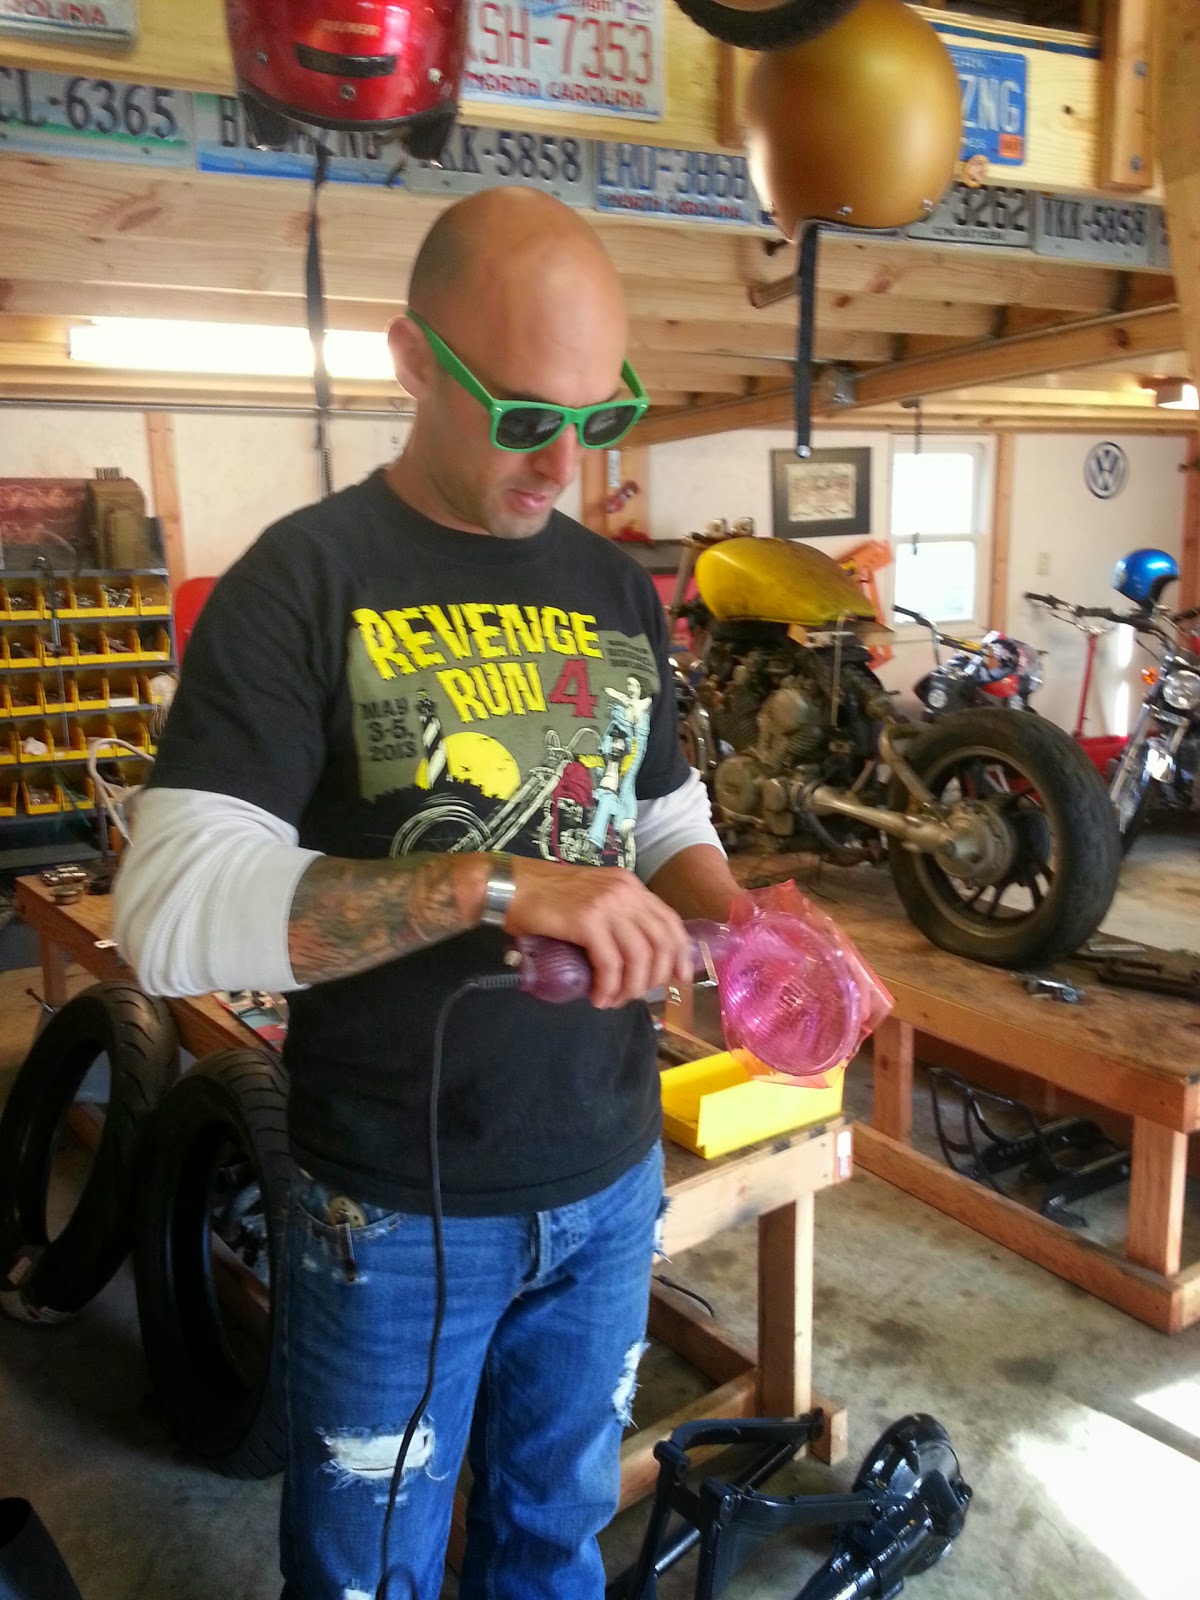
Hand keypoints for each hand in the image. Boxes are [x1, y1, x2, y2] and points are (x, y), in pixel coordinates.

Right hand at [503, 857, 692, 1009]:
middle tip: (637, 995)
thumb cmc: (544, 897)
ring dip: (630, 987)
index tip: (679, 978)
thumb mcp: (591, 899)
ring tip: (613, 1000)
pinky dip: (608, 987)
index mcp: (629, 885)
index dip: (679, 953)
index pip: (669, 921)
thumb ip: (614, 918)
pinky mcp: (587, 921)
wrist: (508, 887)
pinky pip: (611, 964)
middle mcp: (625, 892)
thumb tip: (633, 957)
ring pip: (639, 956)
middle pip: (661, 941)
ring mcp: (607, 905)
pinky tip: (598, 997)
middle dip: (655, 976)